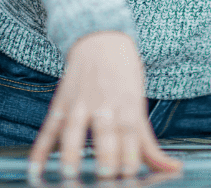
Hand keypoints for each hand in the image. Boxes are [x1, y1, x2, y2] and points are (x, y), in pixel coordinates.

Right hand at [28, 31, 180, 180]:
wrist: (99, 37)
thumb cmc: (124, 74)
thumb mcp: (139, 104)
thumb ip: (149, 143)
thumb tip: (174, 171)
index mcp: (127, 104)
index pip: (130, 131)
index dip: (130, 153)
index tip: (129, 174)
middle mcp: (104, 102)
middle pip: (105, 129)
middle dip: (106, 152)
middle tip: (105, 174)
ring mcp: (79, 101)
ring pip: (74, 127)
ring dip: (71, 150)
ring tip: (68, 171)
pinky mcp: (61, 102)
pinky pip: (49, 127)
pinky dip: (40, 148)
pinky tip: (35, 167)